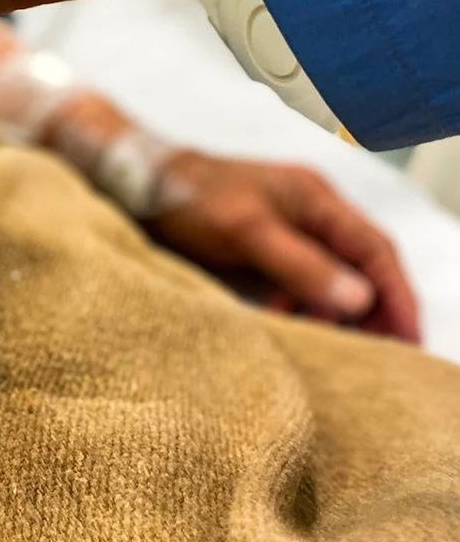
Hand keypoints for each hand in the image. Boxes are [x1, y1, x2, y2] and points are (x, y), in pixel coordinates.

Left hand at [148, 152, 419, 342]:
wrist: (133, 184)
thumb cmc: (187, 196)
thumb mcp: (246, 231)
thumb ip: (301, 263)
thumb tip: (361, 300)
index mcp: (314, 199)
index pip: (375, 249)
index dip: (397, 295)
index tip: (408, 341)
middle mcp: (305, 213)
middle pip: (359, 265)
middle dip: (374, 310)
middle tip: (382, 357)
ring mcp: (281, 231)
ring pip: (327, 277)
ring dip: (335, 312)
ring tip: (336, 348)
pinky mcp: (256, 249)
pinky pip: (294, 283)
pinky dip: (300, 307)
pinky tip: (289, 325)